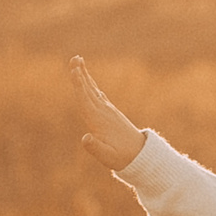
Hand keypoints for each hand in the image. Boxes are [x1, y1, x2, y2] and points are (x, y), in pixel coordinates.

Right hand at [70, 56, 146, 170]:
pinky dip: (91, 85)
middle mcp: (103, 112)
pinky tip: (88, 80)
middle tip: (74, 58)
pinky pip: (98, 95)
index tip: (75, 70)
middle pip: (88, 89)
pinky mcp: (111, 112)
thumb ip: (95, 147)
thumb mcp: (106, 156)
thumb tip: (85, 138)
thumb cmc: (121, 158)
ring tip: (78, 61)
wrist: (141, 156)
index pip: (85, 99)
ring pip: (93, 90)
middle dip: (80, 74)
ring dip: (85, 75)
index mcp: (98, 120)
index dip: (79, 85)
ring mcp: (108, 110)